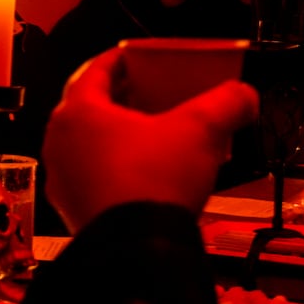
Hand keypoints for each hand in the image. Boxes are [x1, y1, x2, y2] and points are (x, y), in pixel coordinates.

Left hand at [41, 49, 258, 232]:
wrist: (136, 247)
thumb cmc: (152, 183)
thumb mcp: (200, 130)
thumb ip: (226, 103)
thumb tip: (243, 96)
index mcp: (78, 112)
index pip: (96, 70)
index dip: (120, 59)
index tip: (135, 56)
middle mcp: (60, 143)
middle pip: (91, 109)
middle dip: (122, 101)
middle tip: (150, 97)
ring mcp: (63, 179)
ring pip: (90, 146)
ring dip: (119, 138)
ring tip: (153, 139)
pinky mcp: (72, 209)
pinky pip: (93, 178)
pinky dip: (116, 170)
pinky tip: (146, 177)